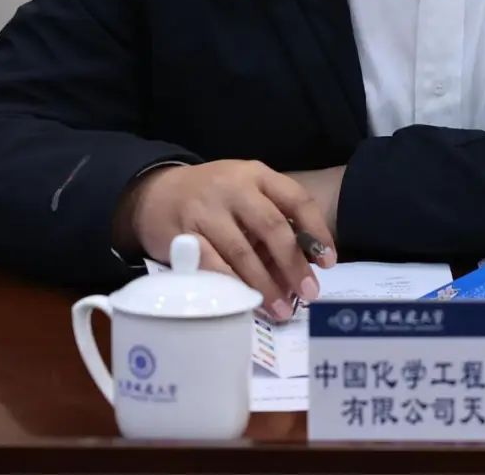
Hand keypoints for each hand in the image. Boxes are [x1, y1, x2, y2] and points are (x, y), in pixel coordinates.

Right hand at [114, 161, 336, 319]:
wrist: (156, 192)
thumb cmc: (213, 196)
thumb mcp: (245, 191)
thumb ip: (271, 218)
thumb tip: (305, 264)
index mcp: (256, 174)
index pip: (296, 198)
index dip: (316, 230)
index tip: (328, 261)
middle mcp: (234, 187)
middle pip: (272, 227)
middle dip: (293, 264)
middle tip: (308, 293)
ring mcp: (206, 210)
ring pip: (242, 251)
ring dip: (265, 285)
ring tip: (281, 309)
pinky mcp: (183, 234)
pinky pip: (212, 265)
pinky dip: (231, 286)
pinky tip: (244, 303)